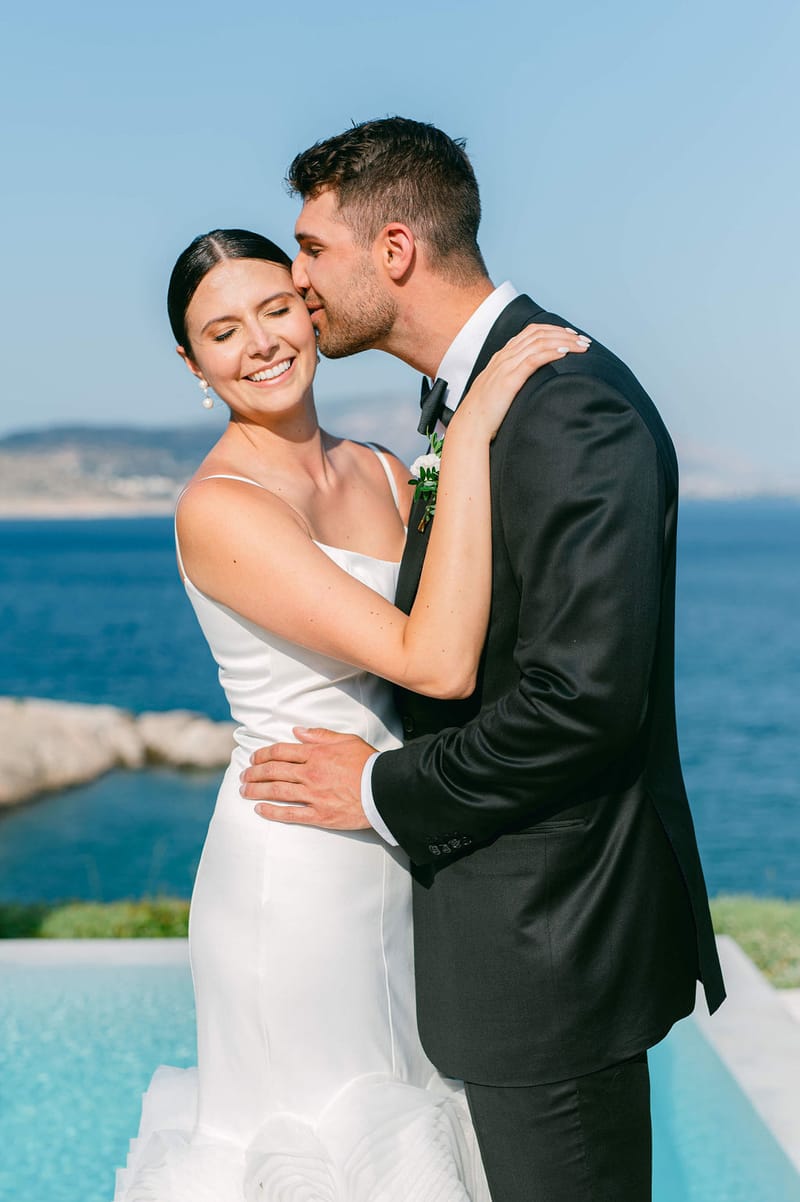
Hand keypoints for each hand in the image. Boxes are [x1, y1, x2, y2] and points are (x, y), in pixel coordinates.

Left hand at [240, 727, 375, 829]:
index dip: (263, 754)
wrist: (385, 789)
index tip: (253, 758)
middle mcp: (311, 773)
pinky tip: (260, 810)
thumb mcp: (347, 740)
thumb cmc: (368, 763)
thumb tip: (298, 731)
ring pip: (277, 792)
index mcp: (316, 754)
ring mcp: (313, 795)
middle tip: (244, 776)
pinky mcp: (319, 815)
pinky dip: (272, 812)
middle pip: (274, 771)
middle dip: (255, 773)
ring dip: (257, 791)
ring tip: (244, 792)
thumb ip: (320, 735)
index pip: (281, 751)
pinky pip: (290, 814)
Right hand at [454, 324, 590, 438]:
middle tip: (584, 340)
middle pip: (538, 334)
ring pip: (539, 343)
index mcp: (502, 357)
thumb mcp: (500, 390)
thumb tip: (533, 383)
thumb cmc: (486, 413)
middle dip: (564, 334)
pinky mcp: (509, 380)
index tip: (571, 335)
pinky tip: (565, 353)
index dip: (553, 330)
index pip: (531, 332)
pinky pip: (533, 359)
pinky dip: (551, 352)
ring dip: (564, 341)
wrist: (470, 425)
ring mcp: (506, 367)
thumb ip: (513, 380)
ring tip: (581, 346)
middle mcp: (504, 357)